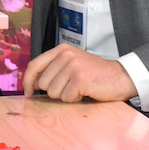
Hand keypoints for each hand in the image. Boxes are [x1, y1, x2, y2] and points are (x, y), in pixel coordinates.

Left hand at [23, 44, 137, 102]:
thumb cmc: (94, 74)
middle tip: (71, 87)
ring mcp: (73, 66)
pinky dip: (75, 99)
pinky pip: (67, 98)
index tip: (28, 92)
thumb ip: (53, 69)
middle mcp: (65, 55)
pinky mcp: (80, 78)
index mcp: (61, 50)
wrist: (120, 77)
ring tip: (79, 88)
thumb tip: (32, 85)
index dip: (27, 81)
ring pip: (53, 92)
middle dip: (55, 91)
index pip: (34, 65)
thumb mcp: (71, 64)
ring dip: (66, 95)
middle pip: (43, 83)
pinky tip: (85, 91)